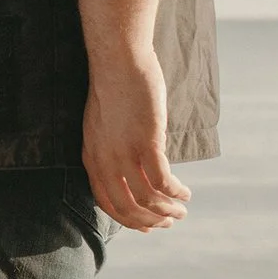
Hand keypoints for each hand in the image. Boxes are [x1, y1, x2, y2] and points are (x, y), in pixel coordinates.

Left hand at [58, 0, 187, 233]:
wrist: (117, 55)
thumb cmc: (114, 82)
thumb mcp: (105, 118)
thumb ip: (112, 140)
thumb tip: (126, 152)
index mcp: (91, 155)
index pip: (105, 201)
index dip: (127, 218)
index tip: (146, 222)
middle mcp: (105, 160)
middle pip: (126, 209)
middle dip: (149, 221)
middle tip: (168, 222)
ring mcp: (124, 154)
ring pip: (146, 201)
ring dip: (167, 212)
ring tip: (181, 210)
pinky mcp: (146, 144)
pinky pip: (162, 184)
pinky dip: (176, 195)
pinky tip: (186, 195)